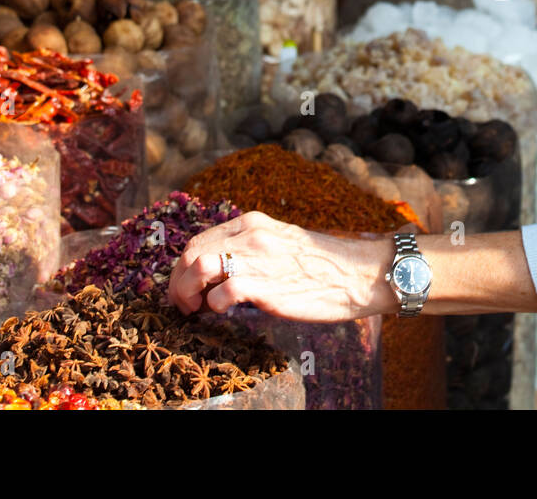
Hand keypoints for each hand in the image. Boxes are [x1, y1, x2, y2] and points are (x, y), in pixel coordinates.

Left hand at [167, 212, 395, 321]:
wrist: (358, 273)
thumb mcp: (282, 241)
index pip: (200, 239)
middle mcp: (250, 235)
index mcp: (252, 222)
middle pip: (192, 253)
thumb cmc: (324, 264)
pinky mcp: (265, 286)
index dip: (184, 267)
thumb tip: (223, 269)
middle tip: (184, 304)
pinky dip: (213, 306)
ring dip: (187, 292)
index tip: (186, 287)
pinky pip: (220, 294)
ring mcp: (257, 259)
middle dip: (178, 282)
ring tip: (194, 310)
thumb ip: (252, 247)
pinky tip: (223, 312)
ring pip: (198, 267)